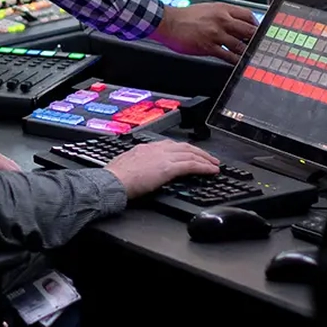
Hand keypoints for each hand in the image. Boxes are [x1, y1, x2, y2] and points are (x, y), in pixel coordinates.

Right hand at [104, 140, 219, 199]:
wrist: (112, 181)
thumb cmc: (114, 177)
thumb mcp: (126, 165)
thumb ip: (138, 164)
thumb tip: (141, 170)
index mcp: (146, 148)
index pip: (170, 145)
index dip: (184, 149)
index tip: (191, 153)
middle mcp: (156, 149)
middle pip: (184, 147)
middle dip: (199, 152)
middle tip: (210, 158)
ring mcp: (163, 157)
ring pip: (191, 154)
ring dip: (205, 159)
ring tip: (214, 165)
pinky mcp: (168, 168)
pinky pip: (191, 165)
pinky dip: (203, 167)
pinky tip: (211, 171)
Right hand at [149, 2, 256, 62]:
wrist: (168, 22)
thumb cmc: (185, 16)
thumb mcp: (207, 8)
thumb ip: (222, 14)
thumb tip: (234, 23)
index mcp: (222, 9)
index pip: (248, 16)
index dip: (256, 25)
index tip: (259, 32)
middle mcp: (222, 20)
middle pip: (248, 30)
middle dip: (256, 40)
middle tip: (261, 47)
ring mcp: (216, 34)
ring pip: (240, 45)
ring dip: (248, 53)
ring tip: (253, 58)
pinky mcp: (208, 46)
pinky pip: (228, 56)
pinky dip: (236, 62)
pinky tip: (240, 65)